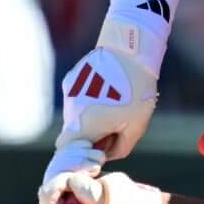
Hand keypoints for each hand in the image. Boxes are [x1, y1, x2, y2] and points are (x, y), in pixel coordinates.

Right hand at [55, 18, 163, 159]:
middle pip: (74, 133)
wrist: (129, 50)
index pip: (67, 150)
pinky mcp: (70, 80)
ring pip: (75, 115)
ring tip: (113, 104)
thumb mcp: (136, 126)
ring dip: (89, 117)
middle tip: (115, 124)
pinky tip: (107, 89)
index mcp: (85, 125)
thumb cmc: (136, 91)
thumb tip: (106, 153)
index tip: (101, 147)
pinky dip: (88, 101)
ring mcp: (69, 93)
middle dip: (90, 135)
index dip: (81, 153)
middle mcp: (71, 110)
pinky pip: (76, 99)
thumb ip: (120, 148)